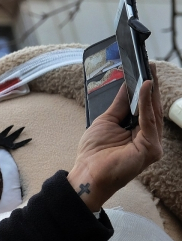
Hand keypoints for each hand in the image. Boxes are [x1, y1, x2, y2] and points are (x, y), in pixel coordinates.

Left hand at [68, 64, 162, 211]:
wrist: (87, 174)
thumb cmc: (94, 153)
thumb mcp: (106, 121)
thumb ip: (120, 105)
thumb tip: (128, 86)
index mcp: (138, 133)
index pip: (144, 107)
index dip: (145, 89)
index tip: (144, 70)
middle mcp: (148, 138)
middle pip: (151, 108)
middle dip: (150, 87)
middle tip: (149, 66)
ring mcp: (152, 144)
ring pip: (153, 112)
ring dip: (150, 92)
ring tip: (147, 74)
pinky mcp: (151, 149)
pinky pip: (149, 121)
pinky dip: (146, 103)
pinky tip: (144, 88)